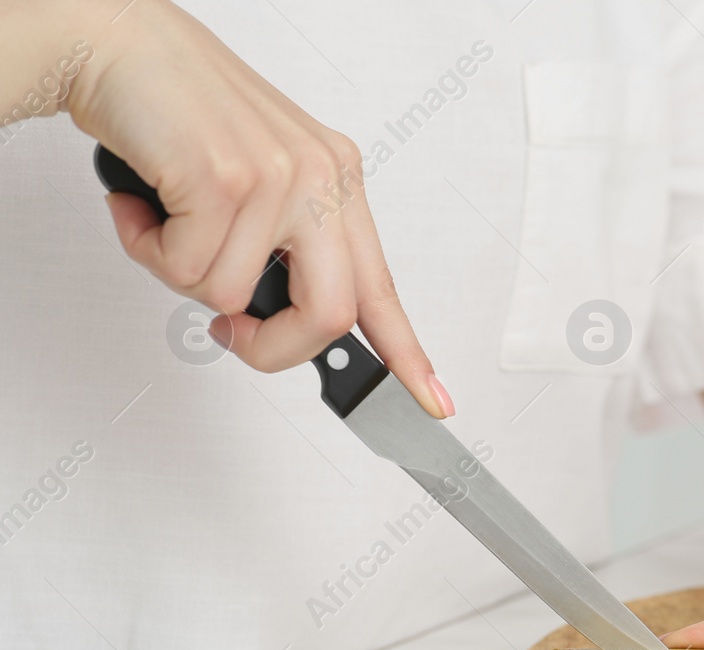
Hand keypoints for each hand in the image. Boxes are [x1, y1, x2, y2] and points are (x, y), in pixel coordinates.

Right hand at [46, 0, 450, 415]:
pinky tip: (143, 203)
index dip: (407, 353)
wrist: (116, 43)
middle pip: (331, 316)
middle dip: (272, 349)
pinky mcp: (226, 178)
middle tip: (232, 337)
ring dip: (182, 274)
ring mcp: (279, 177)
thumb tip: (270, 322)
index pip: (381, 287)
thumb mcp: (256, 184)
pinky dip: (149, 249)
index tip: (435, 401)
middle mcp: (321, 178)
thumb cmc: (177, 115)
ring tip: (165, 218)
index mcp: (337, 181)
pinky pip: (188, 269)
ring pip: (235, 298)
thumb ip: (280, 249)